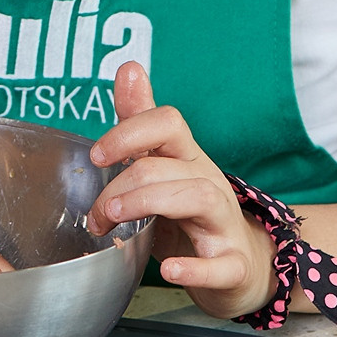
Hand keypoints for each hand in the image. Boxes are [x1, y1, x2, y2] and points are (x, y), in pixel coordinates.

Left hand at [84, 62, 276, 320]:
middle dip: (124, 184)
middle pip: (170, 165)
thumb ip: (140, 123)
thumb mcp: (163, 166)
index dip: (130, 132)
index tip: (96, 156)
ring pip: (200, 198)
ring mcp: (224, 224)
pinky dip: (195, 267)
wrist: (240, 266)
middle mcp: (209, 183)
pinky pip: (223, 264)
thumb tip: (128, 68)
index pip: (169, 123)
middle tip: (95, 214)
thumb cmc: (190, 215)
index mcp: (189, 158)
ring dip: (151, 203)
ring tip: (116, 220)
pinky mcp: (234, 265)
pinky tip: (169, 268)